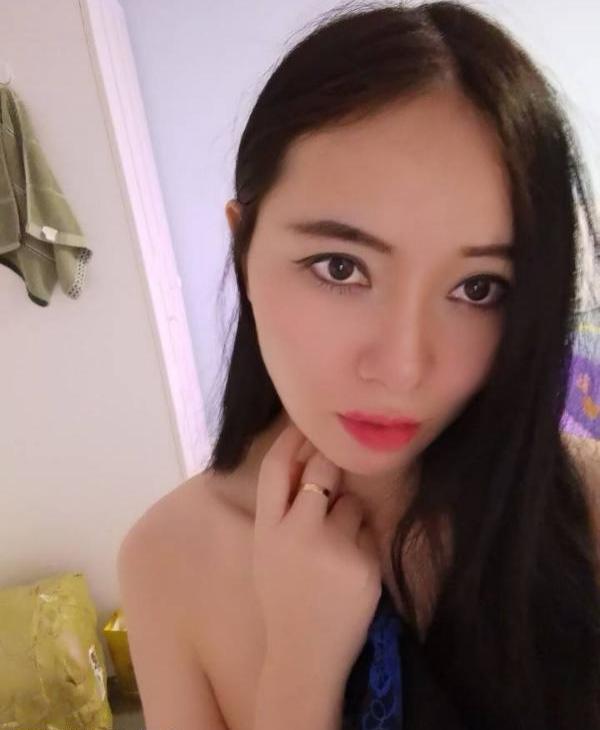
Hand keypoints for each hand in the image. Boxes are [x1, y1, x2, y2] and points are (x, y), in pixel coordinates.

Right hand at [252, 420, 381, 687]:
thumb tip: (303, 465)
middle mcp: (297, 533)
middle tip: (333, 476)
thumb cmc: (283, 600)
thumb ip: (280, 512)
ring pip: (353, 503)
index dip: (290, 440)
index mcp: (267, 530)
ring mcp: (333, 548)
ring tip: (335, 555)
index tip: (304, 425)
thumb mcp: (266, 553)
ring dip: (349, 516)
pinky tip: (350, 575)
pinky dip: (364, 546)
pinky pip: (370, 534)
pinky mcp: (364, 565)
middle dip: (330, 467)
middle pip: (321, 470)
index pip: (276, 468)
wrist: (302, 657)